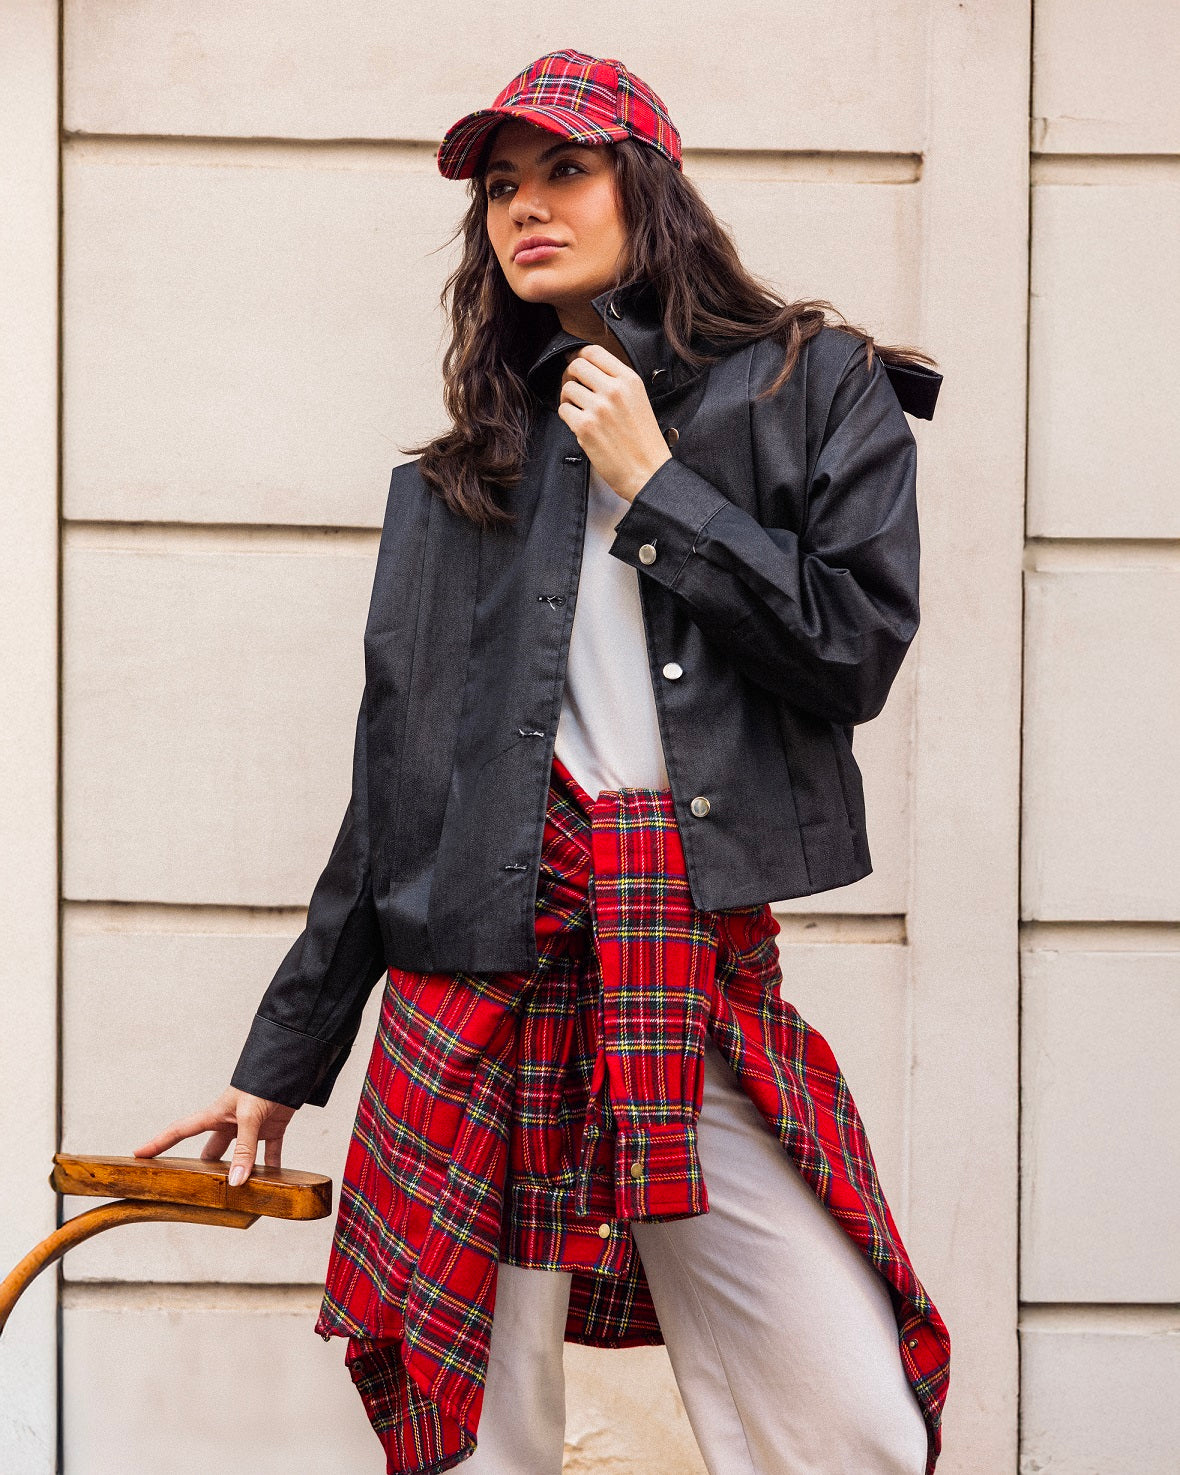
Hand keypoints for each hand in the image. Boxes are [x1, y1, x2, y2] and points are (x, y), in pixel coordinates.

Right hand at [133, 1085, 296, 1186]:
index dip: (159, 1142)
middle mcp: (230, 1122)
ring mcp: (251, 1127)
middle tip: (193, 1188)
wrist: (292, 1066)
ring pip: (240, 1155)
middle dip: (203, 1167)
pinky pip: (270, 1153)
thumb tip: (236, 1183)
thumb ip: (244, 1149)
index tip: (137, 1154)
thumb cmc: (265, 1082)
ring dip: (240, 1171)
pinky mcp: (273, 1128)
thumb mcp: (250, 1116)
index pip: (181, 1131)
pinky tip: (274, 1184)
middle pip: (210, 1149)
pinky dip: (272, 1168)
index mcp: (216, 1114)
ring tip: (235, 1194)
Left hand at [558, 343, 672, 502]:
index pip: (594, 352)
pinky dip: (567, 417)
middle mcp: (613, 389)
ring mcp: (598, 408)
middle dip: (570, 376)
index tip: (577, 367)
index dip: (580, 357)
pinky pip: (563, 410)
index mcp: (629, 380)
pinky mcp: (585, 427)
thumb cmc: (644, 441)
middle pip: (576, 366)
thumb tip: (588, 370)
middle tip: (574, 389)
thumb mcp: (638, 400)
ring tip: (578, 411)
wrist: (648, 472)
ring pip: (567, 388)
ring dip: (568, 399)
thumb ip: (617, 383)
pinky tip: (579, 425)